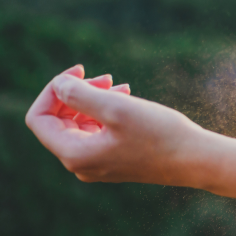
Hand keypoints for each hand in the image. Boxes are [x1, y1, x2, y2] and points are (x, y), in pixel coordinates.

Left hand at [25, 65, 205, 184]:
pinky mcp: (114, 160)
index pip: (39, 118)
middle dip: (76, 93)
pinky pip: (97, 131)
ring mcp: (98, 164)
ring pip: (79, 124)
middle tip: (107, 76)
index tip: (78, 72)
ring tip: (121, 85)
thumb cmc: (160, 135)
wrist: (196, 160)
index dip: (52, 91)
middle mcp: (81, 164)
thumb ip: (80, 94)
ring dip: (93, 99)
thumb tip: (58, 85)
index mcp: (74, 154)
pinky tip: (127, 97)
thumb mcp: (117, 108)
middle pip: (59, 120)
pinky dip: (106, 111)